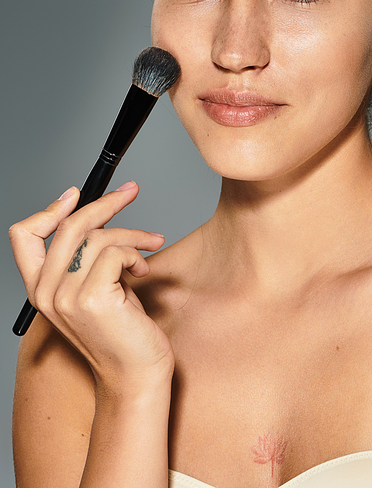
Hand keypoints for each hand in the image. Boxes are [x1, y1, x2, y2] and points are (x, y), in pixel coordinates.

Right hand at [9, 182, 174, 389]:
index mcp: (40, 288)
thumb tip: (101, 212)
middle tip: (131, 192)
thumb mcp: (96, 286)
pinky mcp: (92, 300)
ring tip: (151, 245)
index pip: (24, 235)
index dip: (50, 208)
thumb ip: (88, 256)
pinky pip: (116, 253)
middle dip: (106, 202)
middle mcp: (45, 292)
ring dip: (132, 234)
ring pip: (98, 236)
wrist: (136, 375)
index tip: (78, 193)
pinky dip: (137, 253)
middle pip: (68, 225)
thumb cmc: (122, 331)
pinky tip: (145, 272)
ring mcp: (66, 297)